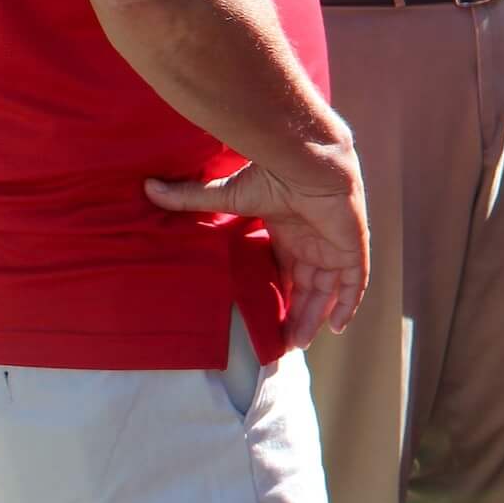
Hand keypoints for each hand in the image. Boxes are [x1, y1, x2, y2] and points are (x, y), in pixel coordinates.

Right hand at [145, 145, 369, 350]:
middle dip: (297, 313)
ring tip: (299, 343)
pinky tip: (338, 327)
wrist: (307, 160)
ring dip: (316, 316)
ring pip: (328, 290)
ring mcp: (334, 244)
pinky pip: (355, 283)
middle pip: (307, 286)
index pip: (286, 269)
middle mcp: (313, 240)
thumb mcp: (229, 196)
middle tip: (283, 342)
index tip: (267, 317)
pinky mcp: (352, 248)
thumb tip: (149, 187)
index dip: (279, 293)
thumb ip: (192, 197)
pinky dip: (348, 304)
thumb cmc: (272, 174)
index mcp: (289, 231)